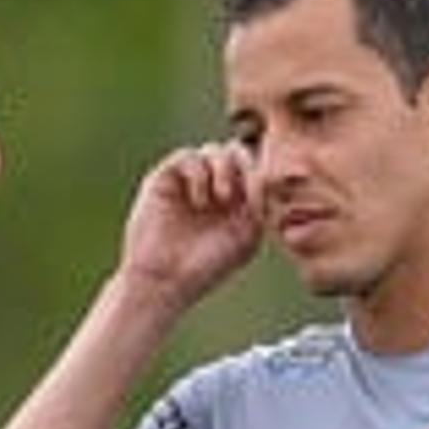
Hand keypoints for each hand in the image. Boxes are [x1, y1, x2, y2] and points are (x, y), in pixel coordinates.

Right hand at [119, 142, 267, 306]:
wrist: (165, 279)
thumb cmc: (206, 265)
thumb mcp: (246, 237)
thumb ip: (259, 206)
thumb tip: (264, 175)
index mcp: (236, 200)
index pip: (254, 169)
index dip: (260, 176)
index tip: (258, 201)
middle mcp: (212, 187)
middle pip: (236, 151)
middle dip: (244, 165)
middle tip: (241, 192)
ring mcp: (188, 182)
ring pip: (213, 150)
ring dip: (224, 169)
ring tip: (222, 197)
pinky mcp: (165, 179)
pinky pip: (187, 156)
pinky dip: (200, 173)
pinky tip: (200, 201)